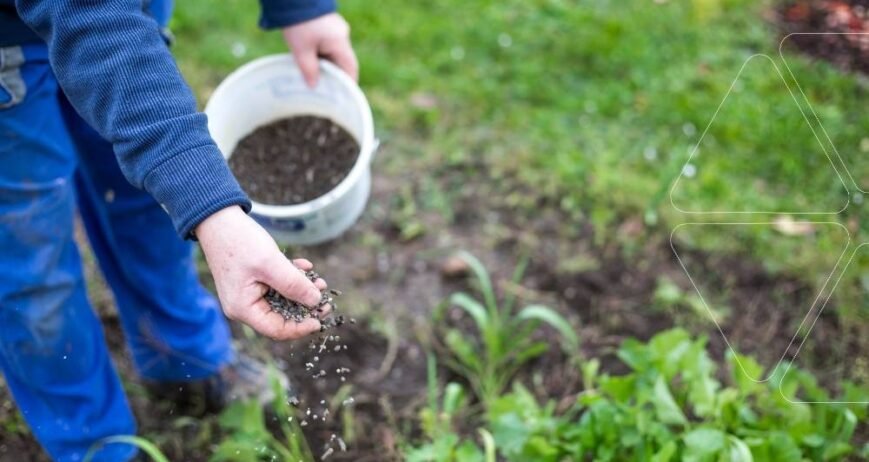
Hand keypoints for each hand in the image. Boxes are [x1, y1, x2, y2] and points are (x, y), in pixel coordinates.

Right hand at [196, 206, 330, 339]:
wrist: (219, 218)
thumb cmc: (239, 241)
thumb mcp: (271, 264)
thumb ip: (294, 284)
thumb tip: (315, 301)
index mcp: (243, 308)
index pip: (276, 330)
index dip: (301, 327)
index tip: (320, 319)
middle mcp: (244, 305)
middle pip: (281, 316)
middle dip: (305, 306)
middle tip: (326, 297)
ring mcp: (248, 293)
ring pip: (282, 300)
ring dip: (301, 290)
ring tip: (319, 280)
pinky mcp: (253, 280)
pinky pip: (277, 285)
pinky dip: (291, 277)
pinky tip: (304, 265)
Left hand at [283, 12, 357, 86]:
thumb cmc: (298, 24)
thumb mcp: (301, 50)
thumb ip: (309, 70)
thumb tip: (314, 87)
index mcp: (340, 43)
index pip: (351, 68)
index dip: (349, 84)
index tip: (343, 97)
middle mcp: (342, 35)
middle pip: (343, 61)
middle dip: (335, 75)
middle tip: (325, 90)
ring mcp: (336, 28)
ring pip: (334, 53)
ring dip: (327, 64)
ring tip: (315, 77)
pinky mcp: (327, 24)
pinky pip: (328, 44)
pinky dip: (322, 54)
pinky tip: (311, 60)